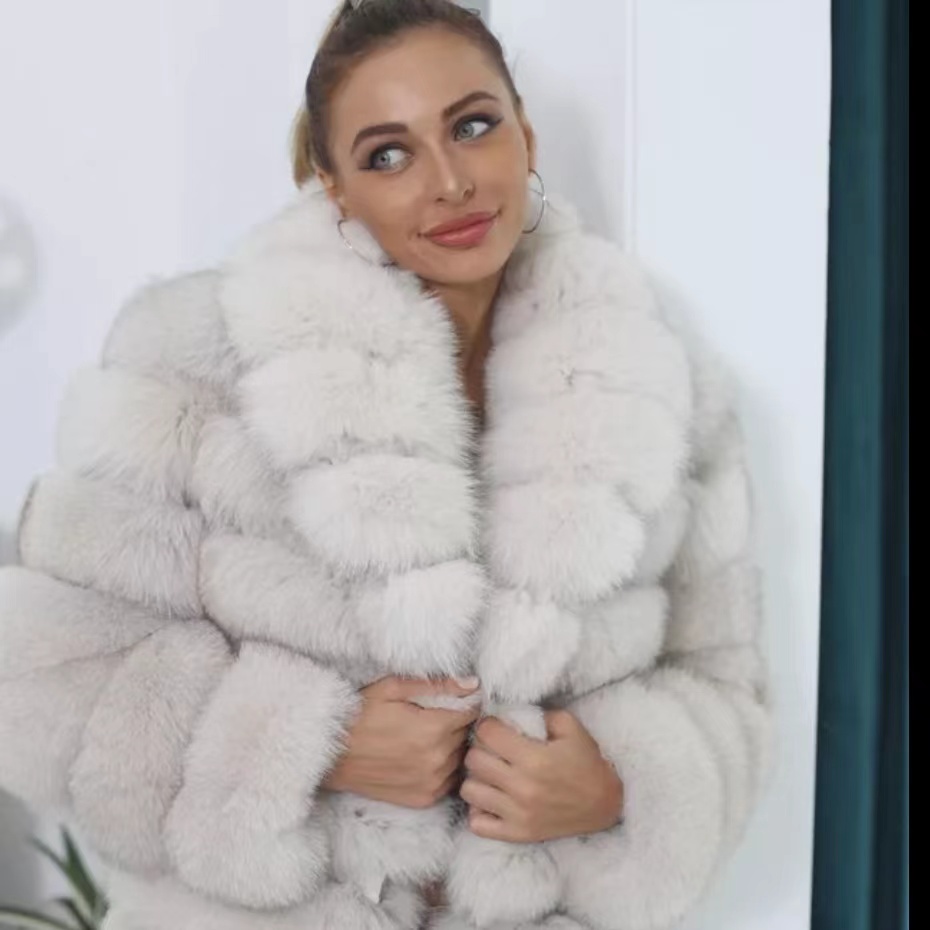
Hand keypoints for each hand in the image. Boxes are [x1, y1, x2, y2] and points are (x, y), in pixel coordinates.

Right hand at [323, 675, 480, 808]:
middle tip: (434, 717)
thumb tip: (472, 683)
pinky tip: (422, 758)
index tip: (452, 701)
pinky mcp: (423, 799)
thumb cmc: (359, 715)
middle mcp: (437, 759)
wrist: (330, 755)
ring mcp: (431, 783)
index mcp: (433, 729)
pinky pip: (449, 780)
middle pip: (466, 736)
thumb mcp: (392, 688)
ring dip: (451, 747)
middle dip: (456, 724)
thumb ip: (437, 685)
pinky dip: (442, 768)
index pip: (471, 713)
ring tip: (426, 738)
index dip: (464, 704)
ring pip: (459, 758)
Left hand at [460, 709, 623, 842]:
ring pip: (469, 790)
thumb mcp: (570, 727)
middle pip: (473, 759)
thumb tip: (510, 712)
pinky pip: (477, 824)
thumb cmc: (586, 762)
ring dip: (477, 778)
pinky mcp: (517, 834)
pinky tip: (492, 800)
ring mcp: (517, 814)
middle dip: (481, 749)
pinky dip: (480, 811)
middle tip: (493, 750)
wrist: (605, 804)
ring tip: (491, 775)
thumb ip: (540, 714)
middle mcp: (522, 787)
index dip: (489, 725)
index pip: (487, 733)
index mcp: (534, 758)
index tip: (496, 728)